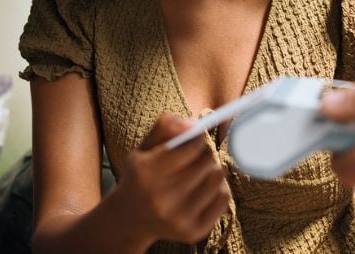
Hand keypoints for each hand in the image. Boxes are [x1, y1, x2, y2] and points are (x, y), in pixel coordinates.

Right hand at [110, 113, 230, 244]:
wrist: (131, 219)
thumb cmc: (141, 176)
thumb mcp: (143, 147)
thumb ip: (165, 126)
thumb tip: (194, 123)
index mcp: (146, 173)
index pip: (191, 147)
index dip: (198, 138)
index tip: (195, 138)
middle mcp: (161, 199)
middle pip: (207, 161)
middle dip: (205, 152)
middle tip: (196, 156)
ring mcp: (179, 219)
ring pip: (217, 178)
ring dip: (212, 169)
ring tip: (198, 172)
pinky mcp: (193, 232)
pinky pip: (223, 198)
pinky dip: (217, 189)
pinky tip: (202, 189)